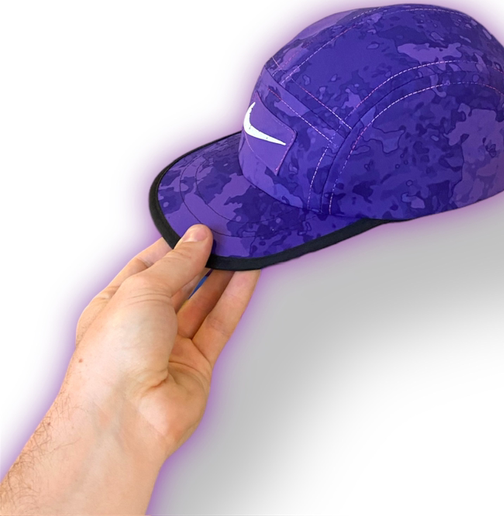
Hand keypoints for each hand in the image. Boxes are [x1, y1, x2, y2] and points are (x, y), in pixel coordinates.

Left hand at [66, 224, 259, 459]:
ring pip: (203, 302)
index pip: (148, 266)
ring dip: (224, 275)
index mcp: (115, 305)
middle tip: (225, 235)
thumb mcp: (141, 290)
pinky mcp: (197, 364)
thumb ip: (177, 263)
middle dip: (202, 259)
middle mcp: (142, 326)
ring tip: (243, 248)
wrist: (125, 419)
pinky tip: (248, 275)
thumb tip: (197, 237)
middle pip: (179, 283)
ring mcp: (170, 346)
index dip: (174, 246)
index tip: (198, 227)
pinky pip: (220, 323)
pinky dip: (235, 298)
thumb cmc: (112, 357)